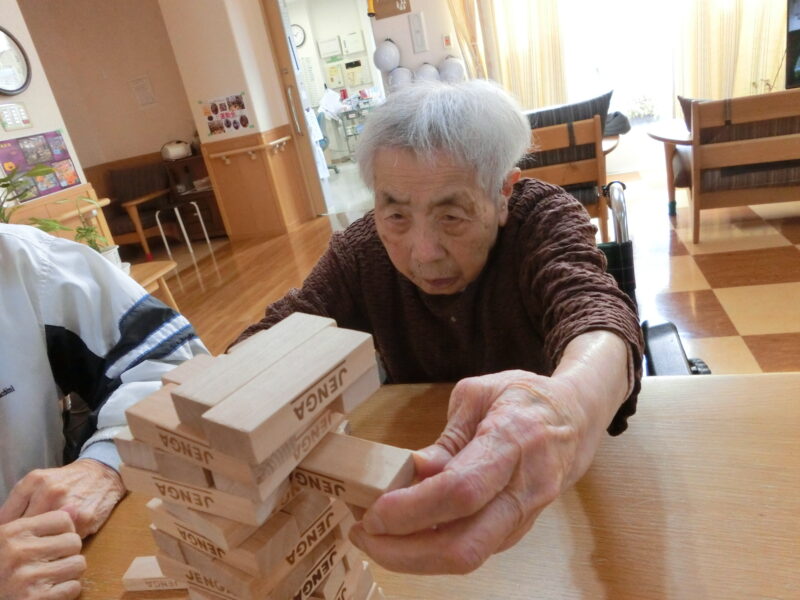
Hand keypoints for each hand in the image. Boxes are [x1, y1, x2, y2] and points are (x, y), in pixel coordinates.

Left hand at [0, 460, 125, 537]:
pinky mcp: (85, 518)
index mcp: (34, 480)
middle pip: (24, 529)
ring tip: (43, 544)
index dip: (5, 534)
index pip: (6, 518)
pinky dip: (60, 543)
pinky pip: (63, 539)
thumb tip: (1, 532)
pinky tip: (61, 539)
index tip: (8, 540)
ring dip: (41, 544)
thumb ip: (19, 503)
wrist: (103, 473)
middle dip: (23, 540)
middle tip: (25, 546)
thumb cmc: (68, 480)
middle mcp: (50, 491)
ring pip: (43, 537)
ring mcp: (68, 506)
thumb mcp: (39, 482)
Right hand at [0, 510, 84, 599]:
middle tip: (50, 563)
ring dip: (68, 572)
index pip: (63, 520)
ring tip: (50, 576)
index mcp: (12, 533)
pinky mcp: (35, 599)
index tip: (53, 543)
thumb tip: (75, 508)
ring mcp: (26, 578)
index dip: (63, 531)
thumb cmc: (1, 566)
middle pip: (73, 542)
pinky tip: (48, 592)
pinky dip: (65, 591)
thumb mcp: (10, 541)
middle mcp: (18, 553)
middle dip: (67, 553)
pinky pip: (73, 587)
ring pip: (78, 564)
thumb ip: (41, 524)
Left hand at [348, 370, 591, 573]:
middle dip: (404, 551)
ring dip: (414, 556)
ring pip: (469, 557)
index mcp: (514, 441)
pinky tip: (406, 534)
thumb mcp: (480, 393)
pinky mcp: (519, 529)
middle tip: (363, 535)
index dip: (413, 509)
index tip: (373, 512)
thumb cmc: (524, 397)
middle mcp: (525, 488)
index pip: (461, 491)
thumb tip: (416, 471)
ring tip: (376, 538)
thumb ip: (448, 438)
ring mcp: (526, 515)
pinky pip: (474, 549)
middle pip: (465, 545)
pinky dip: (433, 549)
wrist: (576, 417)